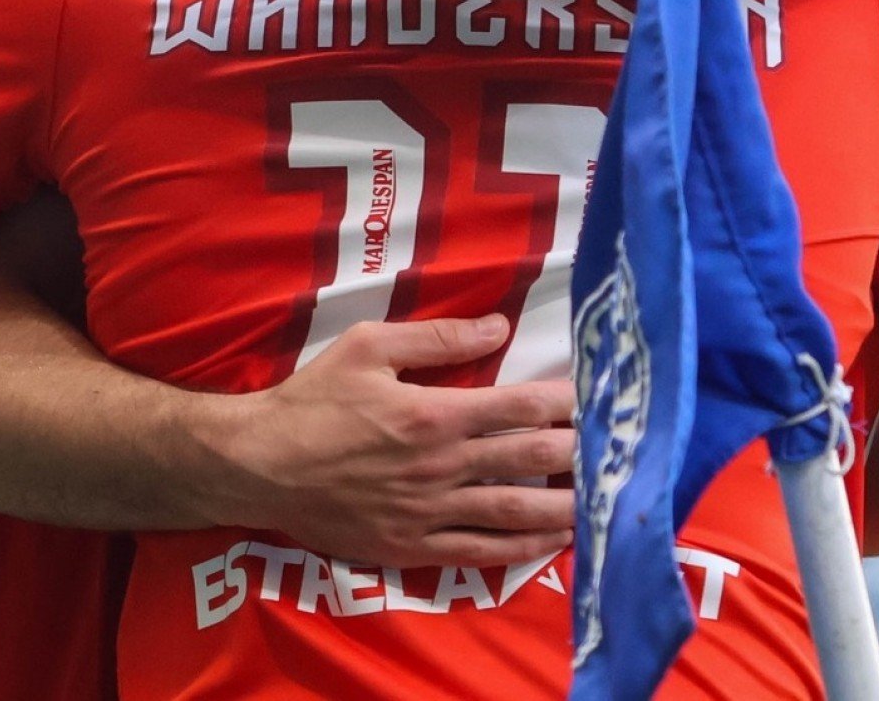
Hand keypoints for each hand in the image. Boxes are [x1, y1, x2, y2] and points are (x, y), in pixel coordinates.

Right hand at [204, 315, 574, 568]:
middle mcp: (441, 467)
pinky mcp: (413, 547)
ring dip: (564, 507)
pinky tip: (551, 543)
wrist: (260, 466)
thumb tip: (498, 328)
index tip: (597, 397)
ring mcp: (429, 513)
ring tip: (603, 500)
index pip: (518, 407)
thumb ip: (436, 339)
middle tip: (618, 448)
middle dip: (578, 453)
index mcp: (433, 414)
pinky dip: (522, 550)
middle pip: (528, 461)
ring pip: (515, 513)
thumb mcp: (366, 347)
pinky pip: (480, 551)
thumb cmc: (312, 400)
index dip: (563, 402)